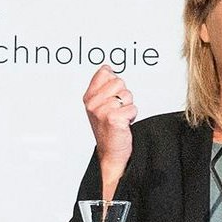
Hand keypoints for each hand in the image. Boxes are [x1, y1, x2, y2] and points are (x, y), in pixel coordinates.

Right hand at [81, 66, 137, 191]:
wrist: (110, 153)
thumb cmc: (107, 130)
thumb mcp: (98, 105)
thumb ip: (102, 86)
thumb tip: (108, 68)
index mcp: (89, 97)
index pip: (104, 72)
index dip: (114, 82)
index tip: (111, 95)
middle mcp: (93, 103)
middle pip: (119, 82)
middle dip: (123, 95)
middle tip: (117, 109)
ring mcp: (102, 111)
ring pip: (127, 95)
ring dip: (128, 106)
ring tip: (120, 117)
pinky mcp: (113, 119)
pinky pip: (132, 107)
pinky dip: (132, 116)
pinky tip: (124, 123)